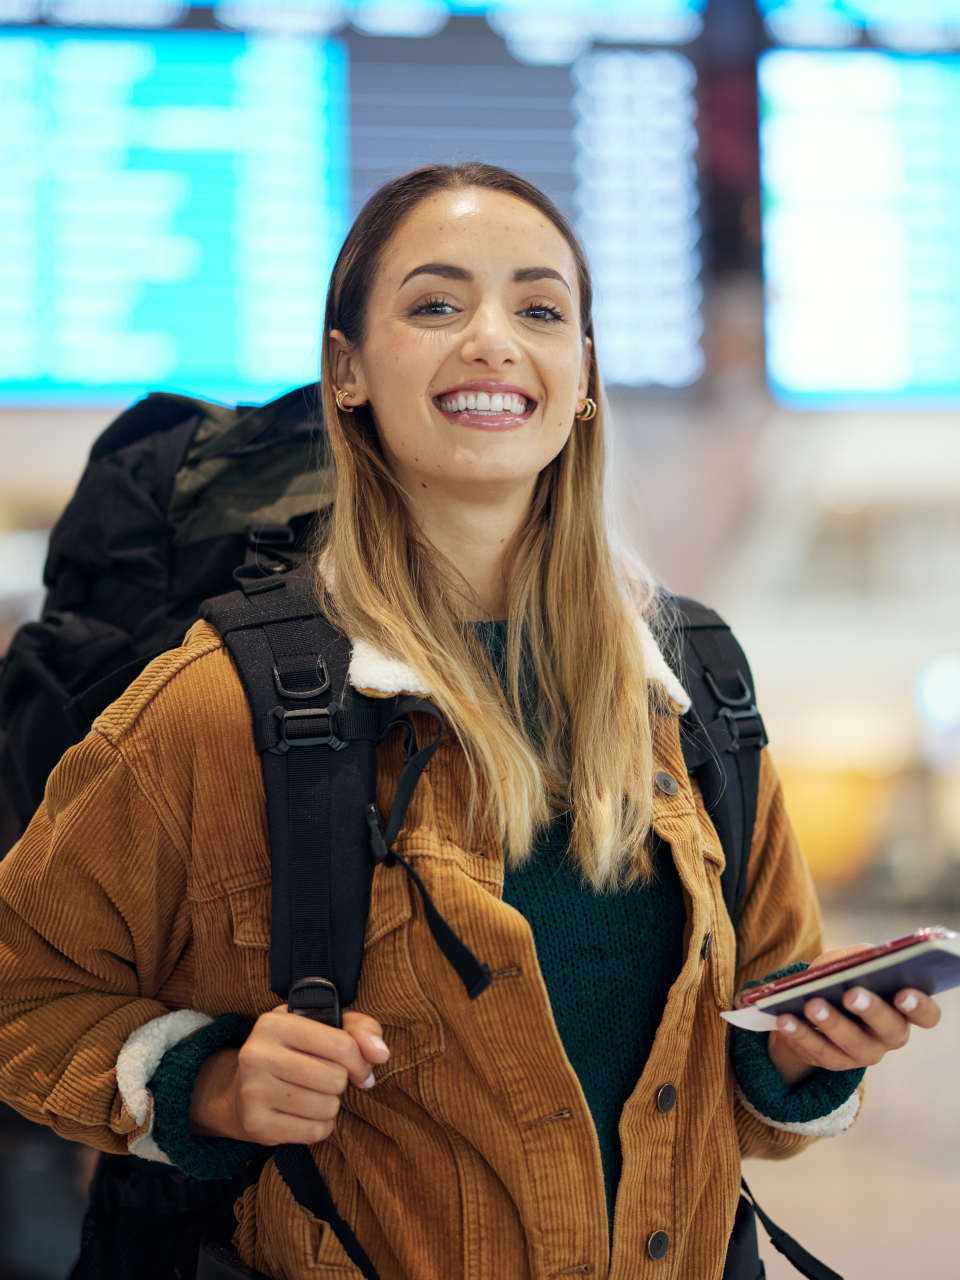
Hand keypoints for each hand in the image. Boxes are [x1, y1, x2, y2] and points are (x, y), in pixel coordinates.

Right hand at [190, 1007, 390, 1143]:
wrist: (243, 1090)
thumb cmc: (295, 1052)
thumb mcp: (324, 1027)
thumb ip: (361, 1030)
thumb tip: (382, 1053)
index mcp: (275, 1022)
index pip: (340, 1045)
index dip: (360, 1060)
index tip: (359, 1067)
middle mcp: (257, 1054)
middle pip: (334, 1079)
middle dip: (340, 1082)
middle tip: (326, 1080)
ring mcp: (253, 1091)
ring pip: (326, 1107)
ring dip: (330, 1105)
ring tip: (314, 1095)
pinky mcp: (256, 1124)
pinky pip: (313, 1132)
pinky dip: (319, 1126)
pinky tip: (304, 1114)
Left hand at [767, 946, 941, 1085]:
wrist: (810, 1009)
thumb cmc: (839, 980)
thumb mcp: (846, 963)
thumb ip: (858, 957)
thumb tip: (867, 954)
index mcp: (902, 1010)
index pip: (926, 1015)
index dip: (919, 1006)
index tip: (903, 993)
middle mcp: (889, 1036)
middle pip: (889, 1029)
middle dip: (870, 1010)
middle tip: (851, 994)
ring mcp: (862, 1054)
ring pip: (851, 1044)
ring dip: (831, 1023)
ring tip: (812, 1005)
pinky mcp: (832, 1063)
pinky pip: (817, 1051)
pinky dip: (800, 1034)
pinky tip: (785, 1019)